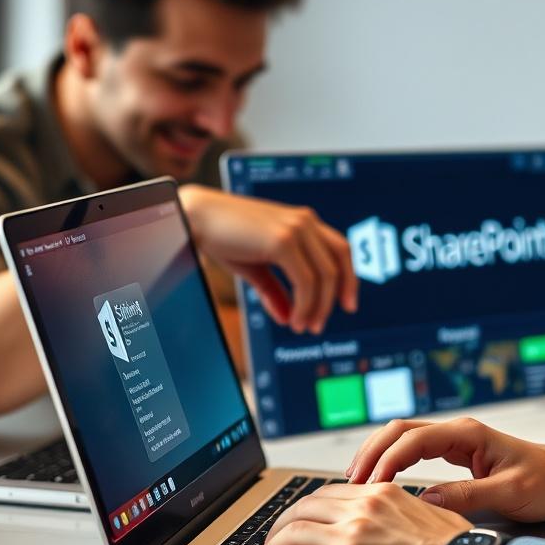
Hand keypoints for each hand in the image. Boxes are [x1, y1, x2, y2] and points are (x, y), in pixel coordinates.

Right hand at [178, 184, 357, 333]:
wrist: (195, 217)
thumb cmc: (222, 237)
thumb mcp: (255, 267)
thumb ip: (275, 290)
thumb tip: (288, 317)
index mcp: (303, 221)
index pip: (340, 250)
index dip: (349, 279)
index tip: (347, 305)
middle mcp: (305, 221)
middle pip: (339, 263)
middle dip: (335, 298)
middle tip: (318, 325)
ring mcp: (296, 228)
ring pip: (324, 276)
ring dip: (317, 307)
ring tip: (303, 327)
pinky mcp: (283, 241)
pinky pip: (306, 281)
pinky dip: (304, 305)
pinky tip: (294, 319)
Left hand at [252, 483, 469, 544]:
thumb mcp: (423, 517)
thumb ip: (395, 516)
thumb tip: (382, 529)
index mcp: (381, 493)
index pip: (328, 494)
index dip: (305, 510)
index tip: (297, 524)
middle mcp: (362, 507)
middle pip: (303, 508)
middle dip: (280, 527)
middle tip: (271, 544)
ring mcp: (350, 533)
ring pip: (291, 532)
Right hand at [346, 417, 544, 521]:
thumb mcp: (510, 493)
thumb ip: (468, 496)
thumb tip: (425, 501)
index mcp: (469, 434)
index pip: (415, 439)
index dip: (388, 460)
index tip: (372, 484)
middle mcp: (458, 432)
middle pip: (400, 430)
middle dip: (372, 452)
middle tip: (352, 482)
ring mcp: (456, 440)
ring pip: (403, 438)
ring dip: (378, 454)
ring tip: (356, 481)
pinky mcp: (456, 453)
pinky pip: (414, 450)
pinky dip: (392, 461)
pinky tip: (381, 479)